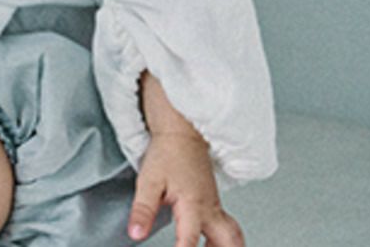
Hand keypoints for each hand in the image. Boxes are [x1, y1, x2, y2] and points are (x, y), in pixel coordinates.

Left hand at [128, 132, 243, 246]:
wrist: (182, 133)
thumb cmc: (167, 154)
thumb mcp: (149, 181)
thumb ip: (143, 210)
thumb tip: (136, 234)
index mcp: (192, 205)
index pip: (188, 240)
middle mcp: (210, 209)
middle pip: (229, 241)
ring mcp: (215, 207)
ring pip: (233, 236)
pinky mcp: (214, 204)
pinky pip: (228, 227)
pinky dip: (224, 241)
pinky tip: (210, 245)